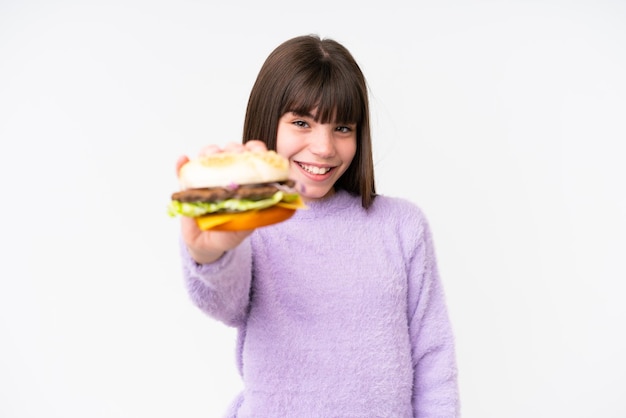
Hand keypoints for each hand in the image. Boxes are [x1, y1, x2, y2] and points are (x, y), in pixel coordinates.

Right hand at [175, 140, 267, 263]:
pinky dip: (181, 164)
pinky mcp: (187, 186)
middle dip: (233, 149)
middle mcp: (226, 176)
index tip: (255, 150)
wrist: (206, 245)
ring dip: (209, 152)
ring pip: (207, 156)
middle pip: (230, 152)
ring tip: (210, 156)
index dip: (255, 150)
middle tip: (234, 154)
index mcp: (243, 182)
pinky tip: (183, 160)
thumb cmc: (227, 234)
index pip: (252, 159)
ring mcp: (207, 179)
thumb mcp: (244, 227)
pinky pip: (183, 171)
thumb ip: (253, 216)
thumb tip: (267, 203)